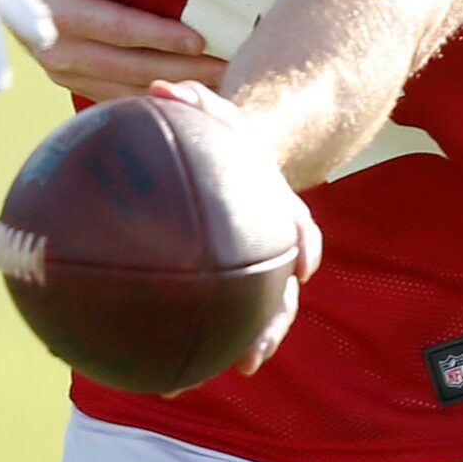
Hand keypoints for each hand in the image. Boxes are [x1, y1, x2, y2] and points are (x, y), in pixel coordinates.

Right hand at [0, 0, 223, 102]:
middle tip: (229, 69)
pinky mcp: (70, 76)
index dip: (159, 36)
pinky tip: (189, 93)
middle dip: (181, 71)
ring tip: (220, 86)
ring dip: (173, 89)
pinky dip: (152, 95)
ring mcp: (62, 69)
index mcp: (54, 13)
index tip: (200, 39)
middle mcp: (58, 50)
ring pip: (126, 89)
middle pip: (129, 68)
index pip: (116, 29)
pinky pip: (116, 93)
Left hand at [143, 80, 321, 377]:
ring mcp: (257, 268)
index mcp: (274, 209)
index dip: (303, 248)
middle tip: (251, 358)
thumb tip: (159, 88)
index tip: (303, 269)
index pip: (298, 229)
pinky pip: (223, 313)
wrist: (237, 161)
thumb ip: (193, 103)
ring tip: (225, 373)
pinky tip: (170, 363)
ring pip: (261, 313)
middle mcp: (273, 245)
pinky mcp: (233, 282)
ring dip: (247, 345)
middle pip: (282, 293)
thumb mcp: (214, 116)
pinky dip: (204, 337)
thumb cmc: (220, 140)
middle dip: (271, 326)